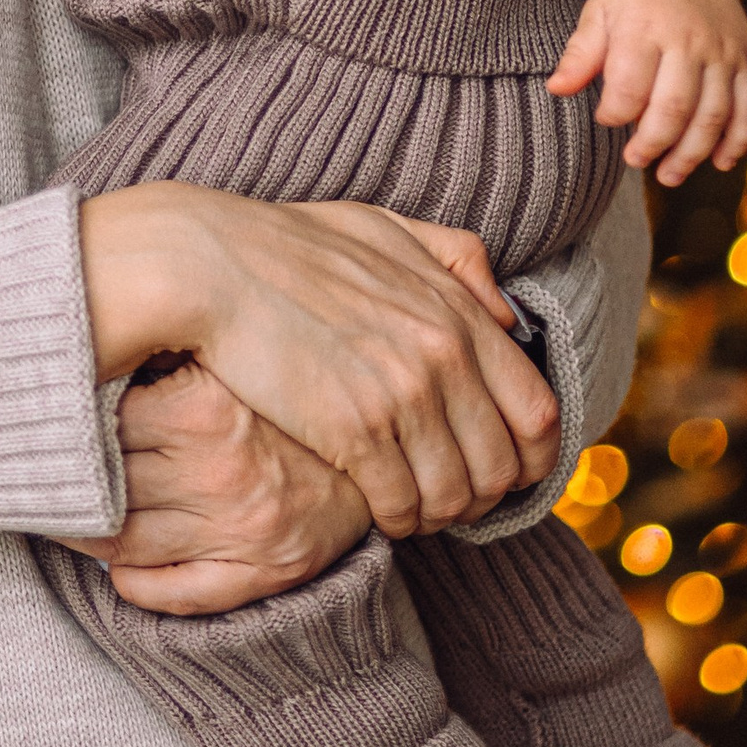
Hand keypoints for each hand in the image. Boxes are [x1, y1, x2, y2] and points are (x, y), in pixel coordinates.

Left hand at [58, 354, 372, 616]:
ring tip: (73, 517)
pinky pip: (169, 593)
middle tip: (40, 476)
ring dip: (86, 536)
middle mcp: (219, 472)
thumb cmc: (291, 394)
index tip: (44, 424)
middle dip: (67, 485)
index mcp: (204, 409)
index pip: (98, 424)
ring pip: (121, 544)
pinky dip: (132, 584)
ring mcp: (239, 529)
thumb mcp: (232, 354)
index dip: (65, 425)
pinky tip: (120, 565)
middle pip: (104, 487)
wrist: (384, 450)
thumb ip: (167, 348)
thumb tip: (82, 340)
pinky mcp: (259, 573)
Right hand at [79, 187, 558, 538]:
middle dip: (484, 497)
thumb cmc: (285, 243)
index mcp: (456, 312)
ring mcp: (400, 395)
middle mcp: (442, 356)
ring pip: (456, 497)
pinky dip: (395, 519)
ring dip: (438, 515)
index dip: (534, 460)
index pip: (540, 413)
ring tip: (412, 507)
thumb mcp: (384, 227)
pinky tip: (377, 508)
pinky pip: (401, 505)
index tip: (506, 471)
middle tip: (452, 499)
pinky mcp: (353, 431)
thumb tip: (504, 314)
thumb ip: (455, 261)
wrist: (205, 264)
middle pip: (505, 467)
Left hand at [549, 0, 746, 183]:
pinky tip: (720, 163)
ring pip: (715, 114)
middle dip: (654, 143)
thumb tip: (556, 88)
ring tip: (669, 175)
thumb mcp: (599, 13)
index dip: (615, 113)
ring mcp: (723, 53)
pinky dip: (738, 140)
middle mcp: (690, 41)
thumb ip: (580, 54)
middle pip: (676, 106)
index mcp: (646, 28)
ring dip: (693, 153)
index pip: (630, 85)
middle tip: (635, 160)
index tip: (606, 119)